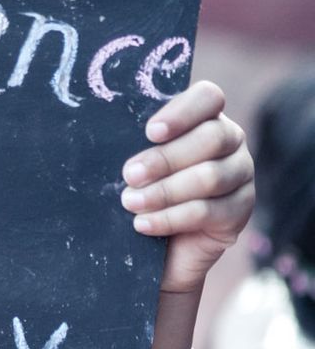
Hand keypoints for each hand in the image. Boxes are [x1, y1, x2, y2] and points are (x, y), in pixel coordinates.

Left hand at [121, 80, 254, 295]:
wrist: (155, 250)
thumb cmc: (140, 194)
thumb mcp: (135, 166)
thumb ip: (134, 146)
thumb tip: (108, 135)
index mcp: (205, 118)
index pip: (208, 97)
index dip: (182, 112)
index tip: (150, 132)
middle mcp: (230, 142)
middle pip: (212, 138)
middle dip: (165, 158)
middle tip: (129, 175)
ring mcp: (240, 176)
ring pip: (210, 177)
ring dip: (164, 191)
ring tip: (130, 203)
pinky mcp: (239, 212)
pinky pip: (208, 212)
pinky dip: (171, 218)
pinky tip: (143, 224)